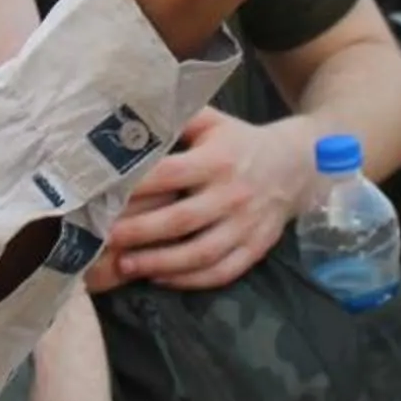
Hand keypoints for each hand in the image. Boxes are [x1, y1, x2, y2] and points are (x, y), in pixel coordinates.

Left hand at [107, 109, 312, 290]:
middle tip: (106, 239)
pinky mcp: (255, 249)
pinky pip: (222, 272)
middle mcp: (232, 194)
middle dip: (141, 232)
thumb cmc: (239, 142)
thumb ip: (177, 119)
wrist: (295, 165)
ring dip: (161, 263)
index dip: (138, 186)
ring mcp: (246, 226)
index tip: (105, 195)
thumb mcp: (212, 121)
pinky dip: (190, 280)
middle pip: (182, 220)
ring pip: (201, 253)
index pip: (171, 174)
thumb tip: (129, 121)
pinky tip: (161, 279)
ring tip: (127, 265)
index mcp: (218, 159)